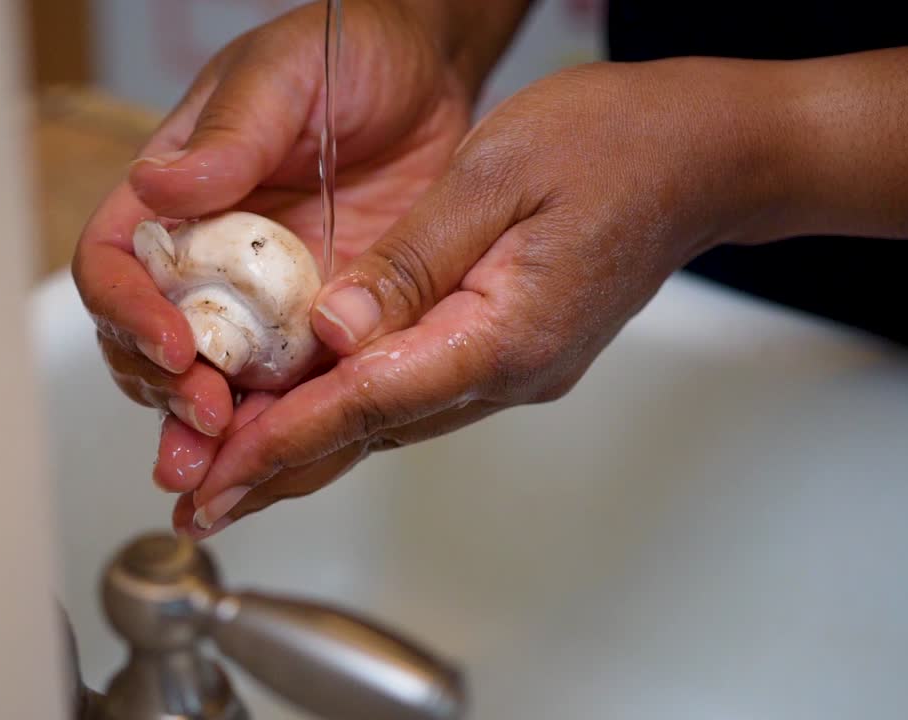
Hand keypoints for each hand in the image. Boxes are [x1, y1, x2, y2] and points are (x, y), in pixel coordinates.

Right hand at [73, 1, 490, 482]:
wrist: (429, 80)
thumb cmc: (344, 53)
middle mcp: (206, 259)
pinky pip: (289, 388)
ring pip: (213, 382)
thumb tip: (161, 187)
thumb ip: (231, 132)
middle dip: (166, 392)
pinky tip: (282, 465)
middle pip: (148, 343)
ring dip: (209, 435)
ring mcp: (263, 301)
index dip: (127, 311)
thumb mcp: (283, 73)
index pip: (115, 265)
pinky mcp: (322, 326)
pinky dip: (280, 430)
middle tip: (205, 421)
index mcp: (174, 200)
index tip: (172, 342)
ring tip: (220, 476)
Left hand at [178, 58, 794, 534]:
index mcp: (503, 332)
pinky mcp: (512, 352)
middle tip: (203, 502)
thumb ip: (411, 259)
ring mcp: (515, 369)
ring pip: (391, 422)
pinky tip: (310, 413)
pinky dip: (351, 411)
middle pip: (373, 433)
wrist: (703, 155)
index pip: (370, 401)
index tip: (220, 475)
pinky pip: (415, 394)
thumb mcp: (497, 172)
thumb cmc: (615, 144)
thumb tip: (335, 330)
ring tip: (233, 470)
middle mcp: (509, 370)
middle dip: (281, 470)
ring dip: (310, 448)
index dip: (285, 441)